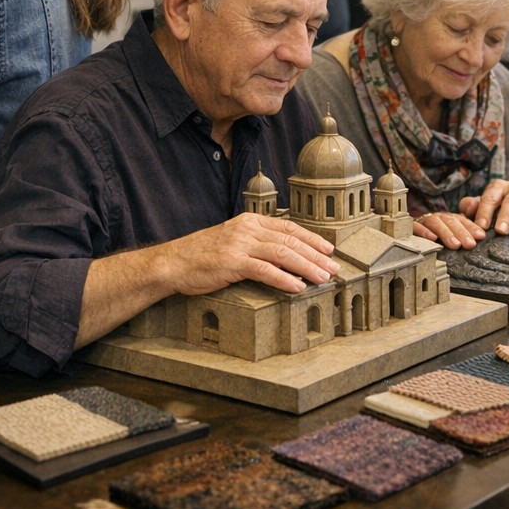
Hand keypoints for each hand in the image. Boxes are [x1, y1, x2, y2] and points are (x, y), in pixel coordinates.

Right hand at [163, 212, 339, 295]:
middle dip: (316, 256)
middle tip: (335, 269)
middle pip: (290, 240)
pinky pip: (264, 270)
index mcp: (249, 221)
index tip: (329, 250)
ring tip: (323, 279)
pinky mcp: (231, 262)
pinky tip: (298, 288)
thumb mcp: (233, 241)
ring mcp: (239, 244)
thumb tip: (285, 257)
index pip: (288, 227)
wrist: (174, 262)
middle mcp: (247, 229)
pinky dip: (284, 279)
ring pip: (282, 253)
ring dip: (307, 267)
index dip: (312, 238)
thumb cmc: (204, 255)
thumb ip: (256, 244)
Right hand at [412, 211, 484, 248]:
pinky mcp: (410, 226)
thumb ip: (465, 230)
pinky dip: (423, 231)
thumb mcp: (452, 233)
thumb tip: (482, 232)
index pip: (461, 219)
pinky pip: (415, 226)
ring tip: (455, 245)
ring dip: (446, 233)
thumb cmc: (437, 236)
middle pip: (449, 220)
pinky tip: (432, 238)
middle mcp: (437, 217)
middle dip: (461, 232)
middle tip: (470, 244)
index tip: (480, 236)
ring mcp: (423, 221)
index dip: (471, 227)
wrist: (409, 233)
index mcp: (448, 218)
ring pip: (435, 222)